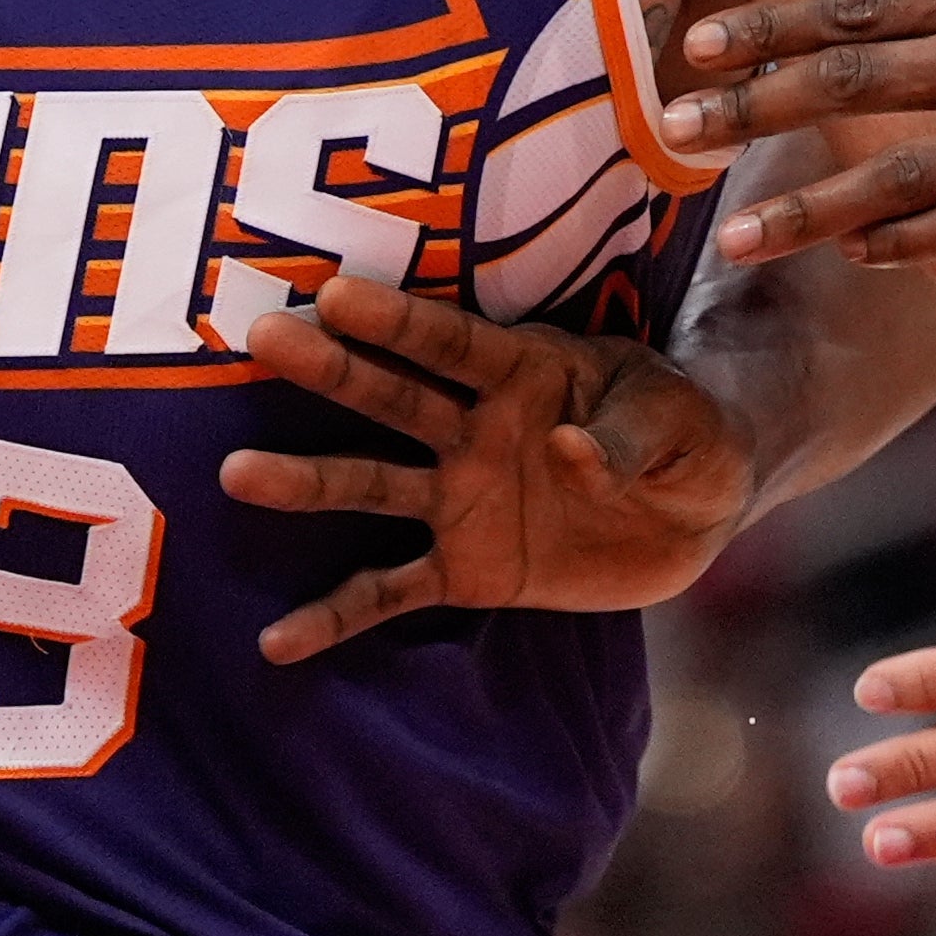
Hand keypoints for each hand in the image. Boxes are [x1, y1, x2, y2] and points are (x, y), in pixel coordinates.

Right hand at [218, 273, 755, 662]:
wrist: (700, 509)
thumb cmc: (691, 436)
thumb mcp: (682, 426)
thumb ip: (627, 437)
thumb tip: (571, 453)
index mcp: (528, 372)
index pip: (457, 342)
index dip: (400, 320)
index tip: (337, 293)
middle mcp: (476, 427)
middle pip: (393, 396)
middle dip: (329, 370)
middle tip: (263, 337)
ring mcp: (461, 496)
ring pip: (371, 484)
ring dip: (306, 482)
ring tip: (234, 476)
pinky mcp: (466, 568)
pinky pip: (391, 592)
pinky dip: (335, 617)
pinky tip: (277, 642)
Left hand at [671, 0, 935, 261]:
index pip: (871, 0)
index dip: (775, 27)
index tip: (694, 49)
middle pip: (864, 77)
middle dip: (757, 108)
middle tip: (672, 136)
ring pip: (912, 170)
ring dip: (815, 205)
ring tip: (738, 236)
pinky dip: (918, 242)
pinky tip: (860, 257)